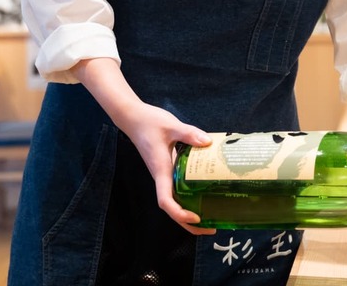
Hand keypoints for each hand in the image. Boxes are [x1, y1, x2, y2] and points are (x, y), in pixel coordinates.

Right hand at [118, 102, 215, 235]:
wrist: (134, 118)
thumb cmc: (150, 122)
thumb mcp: (171, 125)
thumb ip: (189, 134)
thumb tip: (208, 142)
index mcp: (160, 170)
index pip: (165, 200)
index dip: (179, 213)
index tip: (196, 217)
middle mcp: (161, 177)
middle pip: (172, 208)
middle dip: (189, 224)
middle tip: (212, 229)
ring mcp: (163, 174)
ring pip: (174, 201)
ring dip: (189, 214)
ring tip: (211, 220)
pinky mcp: (167, 169)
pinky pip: (177, 189)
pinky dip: (189, 197)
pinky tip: (204, 195)